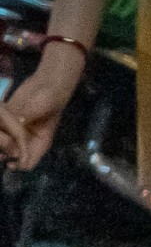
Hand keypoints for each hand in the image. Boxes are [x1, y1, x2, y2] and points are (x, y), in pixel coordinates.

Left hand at [0, 44, 86, 169]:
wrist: (47, 82)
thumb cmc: (50, 97)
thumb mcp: (41, 108)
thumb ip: (26, 117)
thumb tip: (15, 123)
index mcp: (39, 143)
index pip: (28, 162)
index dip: (16, 164)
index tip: (8, 157)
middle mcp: (27, 140)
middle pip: (12, 156)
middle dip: (3, 153)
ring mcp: (16, 130)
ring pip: (2, 144)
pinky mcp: (8, 120)